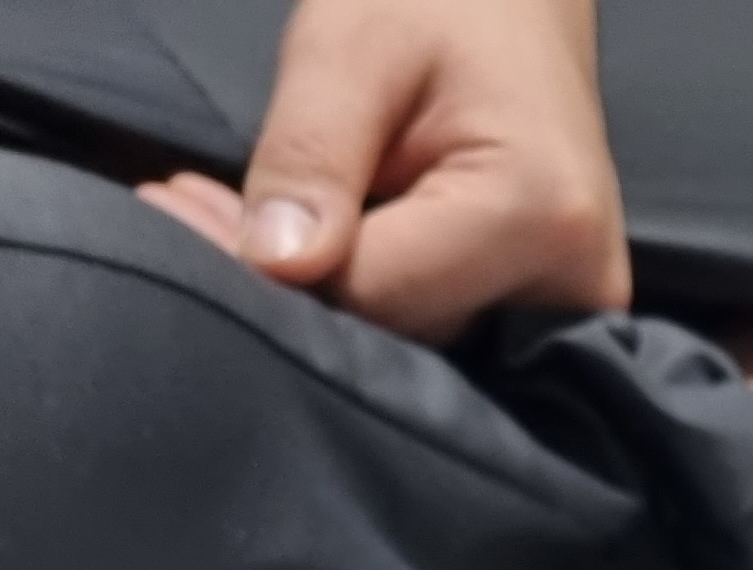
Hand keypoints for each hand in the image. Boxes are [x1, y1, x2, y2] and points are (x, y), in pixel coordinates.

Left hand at [134, 0, 628, 344]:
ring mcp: (572, 310)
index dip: (267, 264)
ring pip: (410, 338)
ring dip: (322, 286)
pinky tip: (319, 238)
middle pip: (396, 330)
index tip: (177, 201)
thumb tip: (271, 264)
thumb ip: (309, 157)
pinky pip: (436, 324)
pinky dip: (365, 288)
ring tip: (255, 213)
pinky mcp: (551, 314)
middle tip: (188, 203)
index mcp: (540, 214)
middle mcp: (575, 286)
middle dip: (289, 279)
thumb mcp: (351, 49)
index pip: (373, 295)